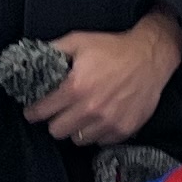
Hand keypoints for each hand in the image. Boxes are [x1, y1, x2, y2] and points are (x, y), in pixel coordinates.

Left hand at [23, 9, 181, 144]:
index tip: (33, 111)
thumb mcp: (79, 41)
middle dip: (54, 121)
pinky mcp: (123, 130)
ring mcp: (108, 122)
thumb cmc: (114, 48)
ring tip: (81, 115)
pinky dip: (97, 132)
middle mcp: (91, 109)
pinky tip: (99, 118)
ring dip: (76, 129)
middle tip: (59, 112)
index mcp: (76, 87)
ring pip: (77, 139)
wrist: (150, 57)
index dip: (34, 111)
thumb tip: (31, 60)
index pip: (42, 111)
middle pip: (56, 131)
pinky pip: (100, 141)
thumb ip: (53, 51)